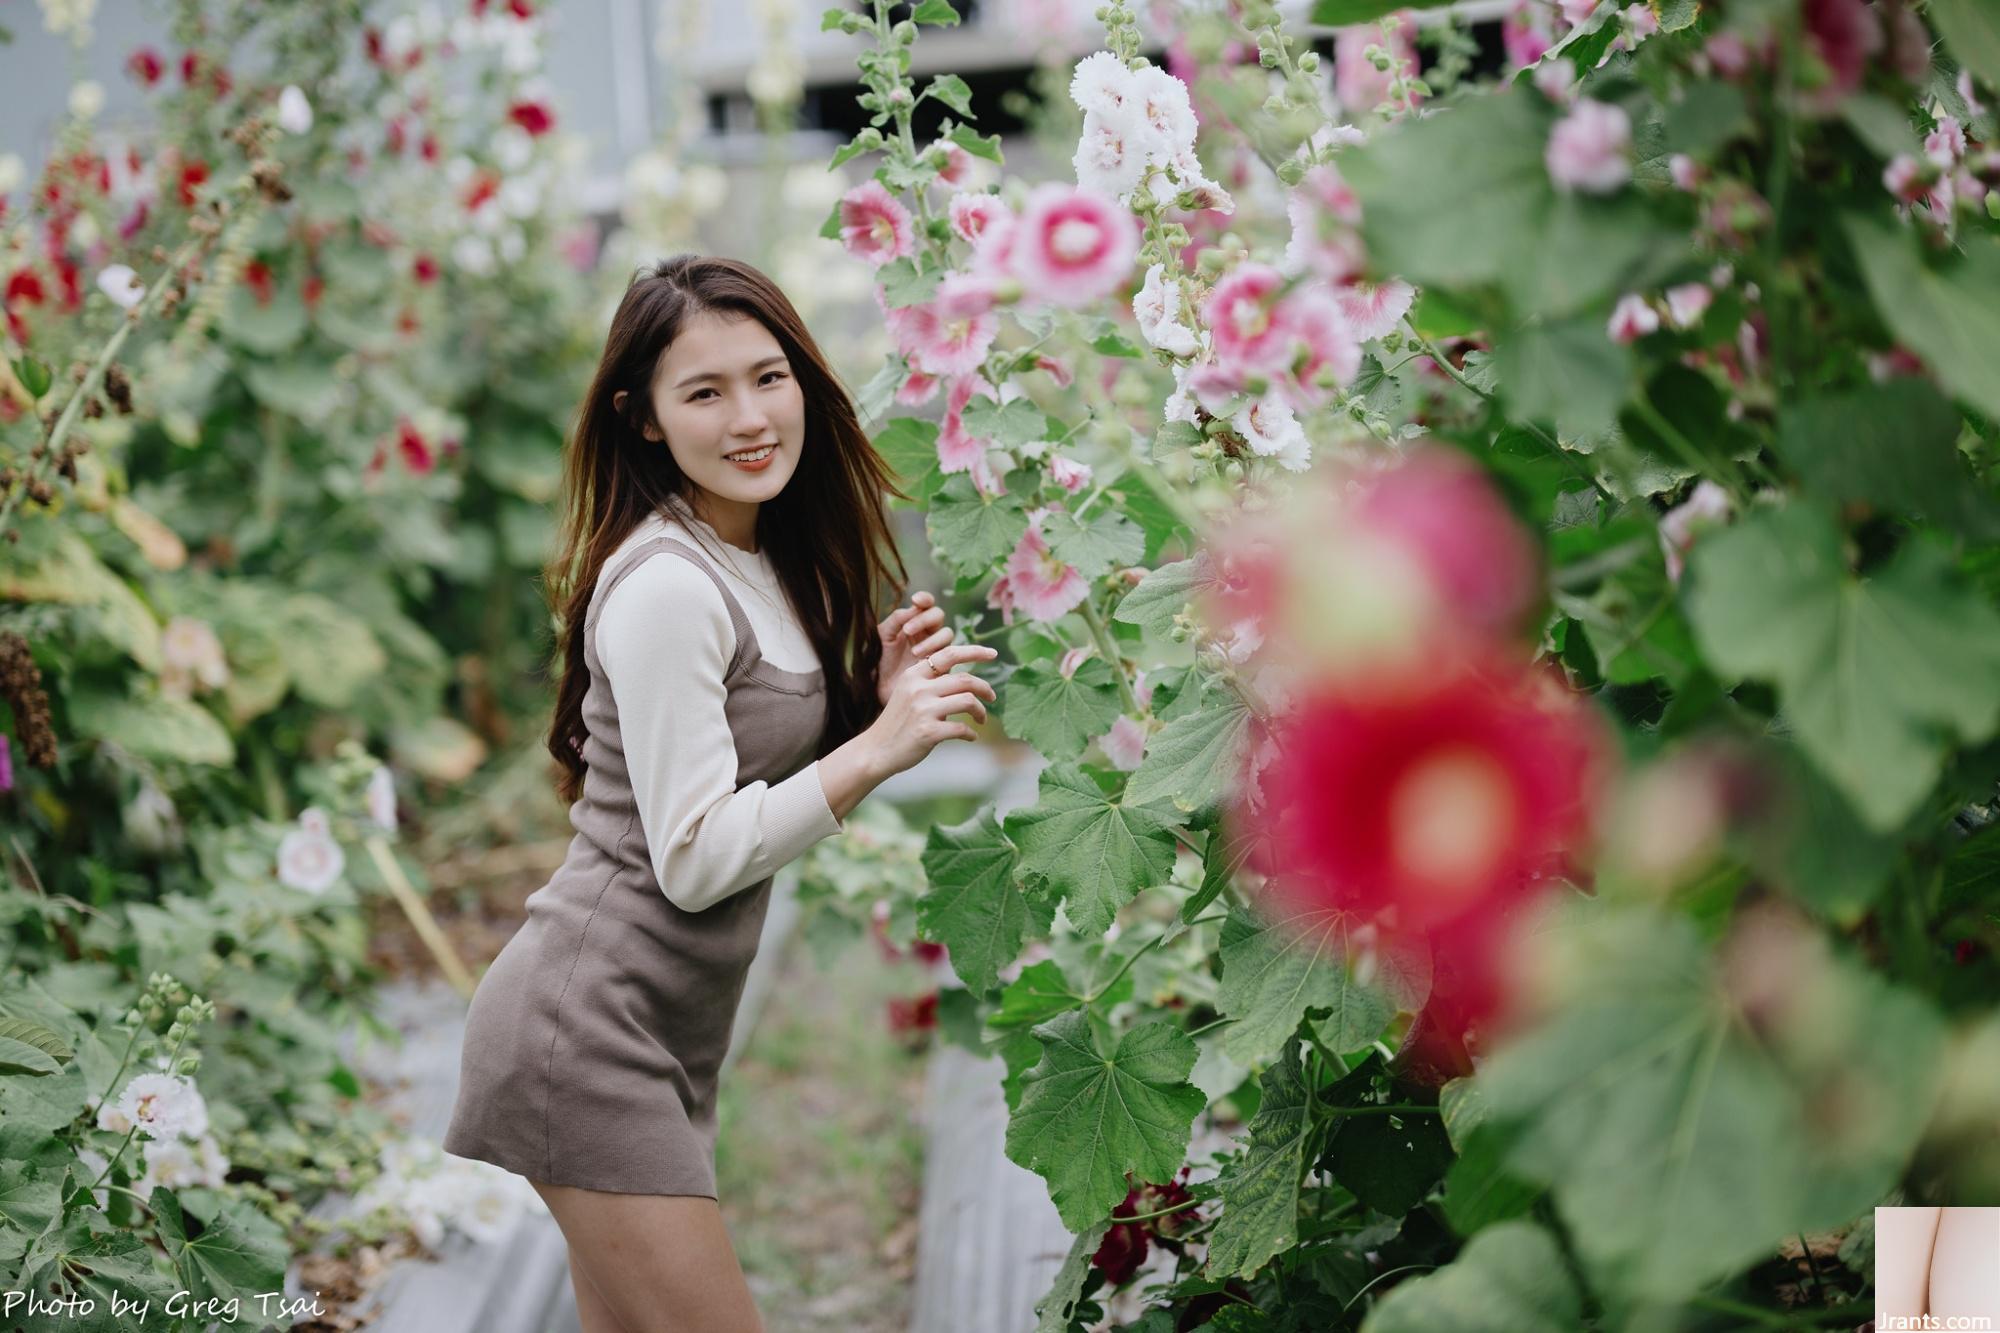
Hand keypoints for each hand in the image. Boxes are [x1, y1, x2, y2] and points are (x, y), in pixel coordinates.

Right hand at [863, 642, 999, 778]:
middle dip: (985, 688)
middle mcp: (919, 688)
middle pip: (965, 679)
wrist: (876, 750)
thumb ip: (931, 683)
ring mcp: (923, 710)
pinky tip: (970, 737)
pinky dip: (971, 734)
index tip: (993, 654)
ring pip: (968, 701)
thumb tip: (965, 678)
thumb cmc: (898, 722)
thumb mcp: (908, 693)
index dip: (975, 651)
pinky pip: (962, 729)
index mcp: (914, 675)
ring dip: (981, 711)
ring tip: (981, 720)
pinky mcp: (929, 732)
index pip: (949, 654)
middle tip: (992, 696)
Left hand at [876, 590, 956, 706]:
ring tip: (914, 652)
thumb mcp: (881, 638)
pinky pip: (950, 656)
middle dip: (925, 620)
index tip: (915, 600)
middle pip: (938, 616)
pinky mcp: (942, 667)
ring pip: (947, 635)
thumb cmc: (878, 663)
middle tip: (907, 631)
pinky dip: (938, 655)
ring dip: (932, 640)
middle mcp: (926, 634)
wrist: (877, 691)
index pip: (926, 604)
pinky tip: (923, 662)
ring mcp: (935, 650)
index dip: (925, 599)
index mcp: (912, 623)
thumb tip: (912, 608)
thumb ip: (895, 620)